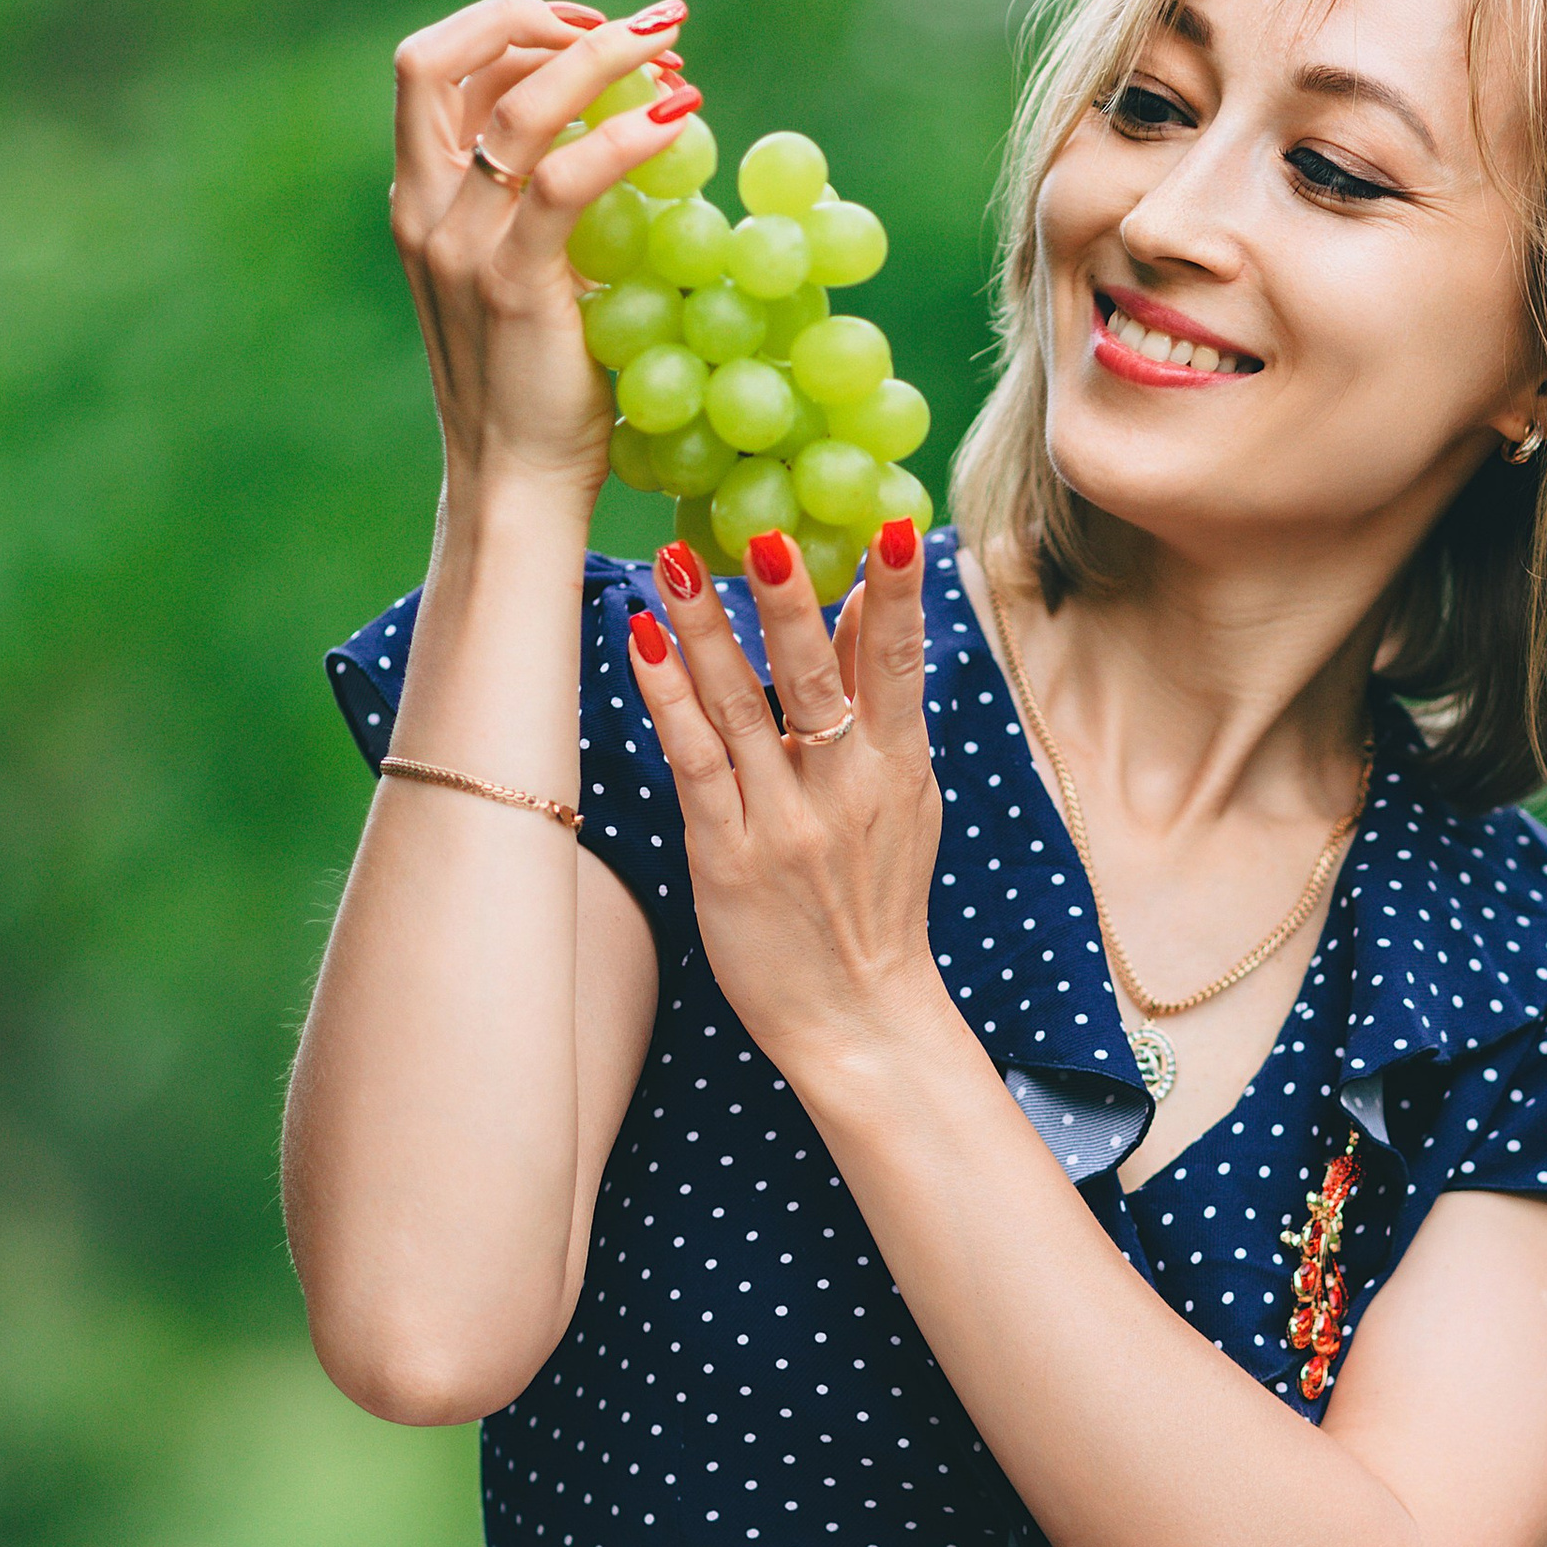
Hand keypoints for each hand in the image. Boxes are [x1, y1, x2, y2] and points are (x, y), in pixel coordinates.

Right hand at [389, 0, 704, 501]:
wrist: (516, 482)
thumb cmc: (538, 385)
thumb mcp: (530, 273)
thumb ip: (546, 204)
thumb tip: (622, 133)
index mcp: (418, 199)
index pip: (435, 65)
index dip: (512, 25)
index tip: (595, 28)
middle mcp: (422, 210)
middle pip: (439, 56)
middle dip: (541, 19)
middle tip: (638, 30)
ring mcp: (457, 245)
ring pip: (518, 106)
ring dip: (603, 60)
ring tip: (675, 57)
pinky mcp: (510, 283)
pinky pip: (569, 183)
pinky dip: (627, 137)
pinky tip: (680, 121)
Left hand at [628, 524, 949, 1084]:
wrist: (859, 1019)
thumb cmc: (877, 898)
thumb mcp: (904, 796)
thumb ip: (881, 702)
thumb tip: (869, 602)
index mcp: (898, 769)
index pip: (899, 667)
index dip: (896, 598)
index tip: (891, 528)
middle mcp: (844, 792)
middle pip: (814, 682)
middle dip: (789, 604)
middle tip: (762, 532)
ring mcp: (783, 827)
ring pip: (740, 713)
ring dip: (706, 632)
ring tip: (674, 562)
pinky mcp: (727, 860)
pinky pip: (693, 767)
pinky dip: (667, 702)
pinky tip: (642, 645)